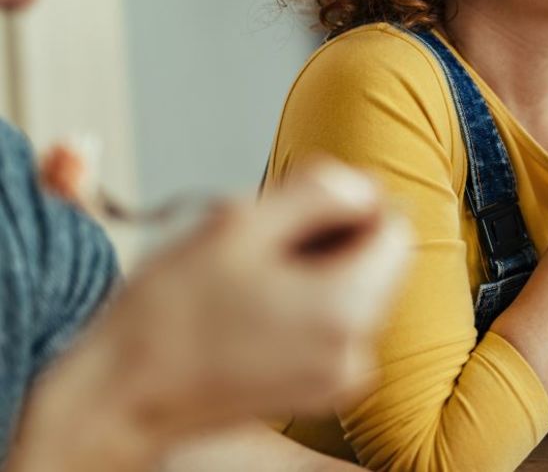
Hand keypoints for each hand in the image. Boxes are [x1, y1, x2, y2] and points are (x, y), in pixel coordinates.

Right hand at [93, 160, 410, 435]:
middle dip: (335, 237)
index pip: (395, 228)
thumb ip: (319, 191)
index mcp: (346, 307)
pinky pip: (338, 325)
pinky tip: (257, 304)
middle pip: (381, 262)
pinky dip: (310, 304)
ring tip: (255, 274)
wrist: (121, 393)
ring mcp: (340, 378)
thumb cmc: (168, 312)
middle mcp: (357, 351)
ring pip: (359, 291)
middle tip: (267, 238)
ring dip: (321, 269)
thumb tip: (365, 186)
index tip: (302, 203)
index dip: (353, 203)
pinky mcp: (320, 392)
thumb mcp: (241, 223)